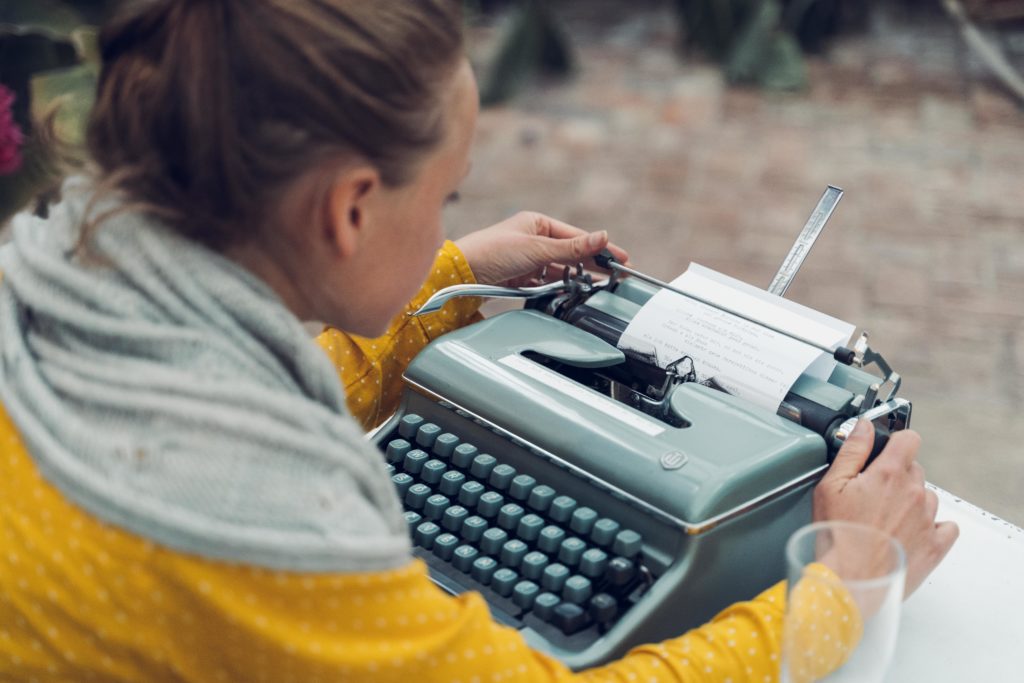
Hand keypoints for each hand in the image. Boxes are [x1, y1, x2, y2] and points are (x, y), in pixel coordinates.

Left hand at [454, 211, 629, 286]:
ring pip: (559, 270)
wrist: (460, 274)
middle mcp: (533, 239)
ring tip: (599, 288)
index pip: (576, 236)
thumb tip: (602, 237)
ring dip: (577, 278)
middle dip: (592, 265)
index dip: (600, 248)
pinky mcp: (519, 278)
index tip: (622, 259)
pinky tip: (573, 293)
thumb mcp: (538, 248)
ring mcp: (526, 259)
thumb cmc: (493, 251)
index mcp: (537, 223)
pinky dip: (559, 287)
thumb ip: (573, 248)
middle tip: (617, 277)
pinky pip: (546, 282)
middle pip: (570, 253)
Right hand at [812, 420, 958, 597]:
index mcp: (890, 474)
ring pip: (927, 497)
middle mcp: (915, 493)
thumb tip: (864, 427)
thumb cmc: (837, 535)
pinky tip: (912, 532)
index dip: (897, 442)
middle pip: (915, 470)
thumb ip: (851, 451)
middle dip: (896, 476)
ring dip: (912, 501)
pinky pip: (946, 526)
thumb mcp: (830, 486)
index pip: (909, 439)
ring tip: (887, 518)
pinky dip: (933, 526)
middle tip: (872, 494)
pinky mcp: (935, 545)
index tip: (887, 451)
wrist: (850, 580)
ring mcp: (928, 520)